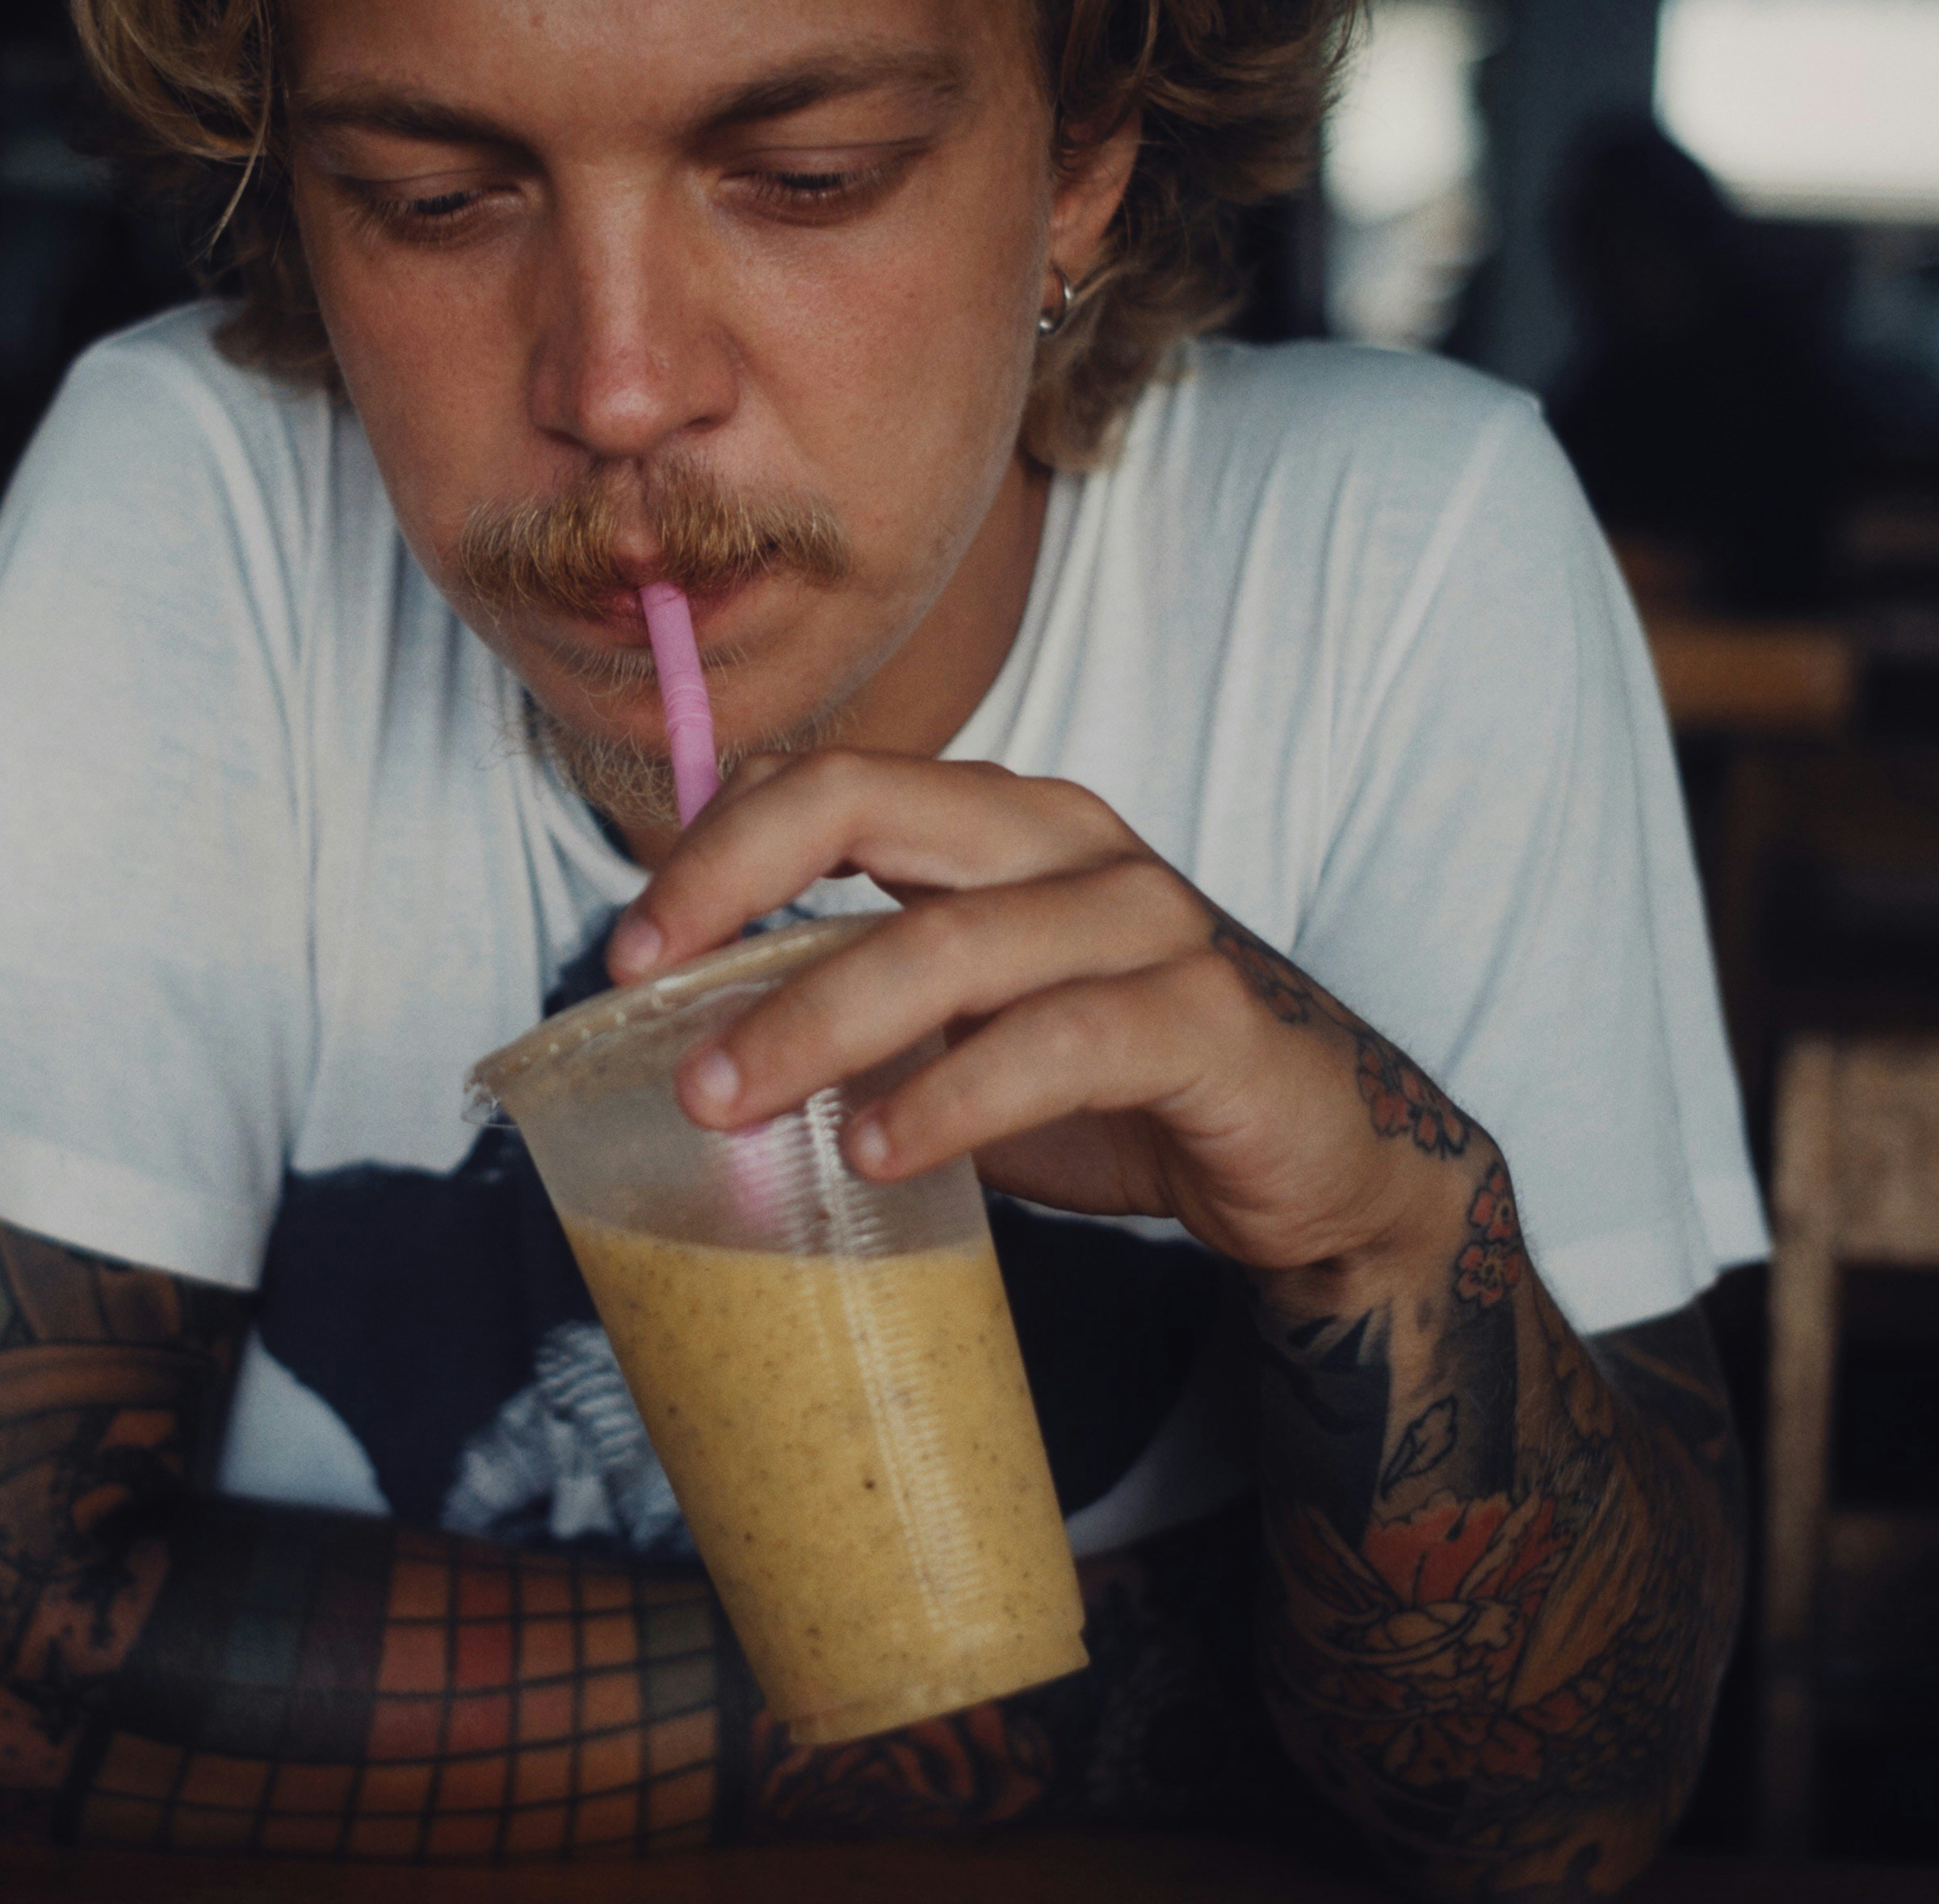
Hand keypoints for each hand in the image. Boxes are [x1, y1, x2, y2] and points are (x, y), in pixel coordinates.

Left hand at [607, 751, 1477, 1288]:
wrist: (1312, 1157)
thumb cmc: (1114, 1089)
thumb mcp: (959, 1037)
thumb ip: (856, 1014)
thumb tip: (689, 1054)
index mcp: (1000, 824)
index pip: (831, 781)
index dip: (714, 847)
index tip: (626, 950)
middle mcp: (1070, 844)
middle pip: (874, 804)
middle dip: (735, 889)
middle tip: (644, 995)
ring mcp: (1148, 923)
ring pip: (954, 939)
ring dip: (819, 1020)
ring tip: (728, 1101)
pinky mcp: (1210, 1022)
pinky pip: (1060, 1042)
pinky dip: (951, 1098)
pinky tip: (874, 1150)